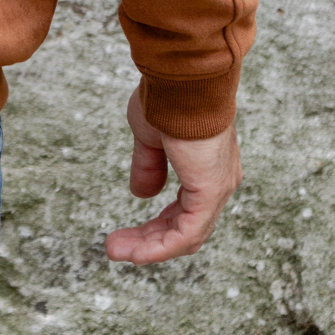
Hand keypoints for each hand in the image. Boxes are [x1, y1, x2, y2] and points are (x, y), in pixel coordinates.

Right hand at [105, 85, 241, 265]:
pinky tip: (136, 254)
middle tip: (115, 248)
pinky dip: (160, 247)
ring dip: (149, 247)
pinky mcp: (209, 192)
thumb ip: (148, 166)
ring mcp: (217, 189)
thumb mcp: (150, 136)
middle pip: (184, 227)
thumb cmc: (168, 98)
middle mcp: (219, 181)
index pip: (184, 209)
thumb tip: (141, 194)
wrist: (181, 81)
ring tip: (115, 252)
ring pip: (185, 235)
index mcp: (207, 166)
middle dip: (147, 240)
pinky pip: (186, 233)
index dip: (155, 226)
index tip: (125, 234)